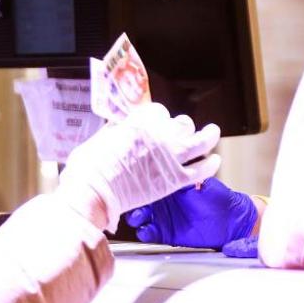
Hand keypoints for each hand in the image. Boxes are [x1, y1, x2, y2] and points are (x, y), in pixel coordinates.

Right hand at [56, 103, 220, 230]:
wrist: (93, 191)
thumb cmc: (88, 168)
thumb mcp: (99, 139)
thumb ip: (115, 133)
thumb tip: (118, 131)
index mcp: (140, 121)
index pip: (159, 111)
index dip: (159, 118)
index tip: (158, 123)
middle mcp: (159, 134)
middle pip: (181, 123)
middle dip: (181, 127)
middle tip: (181, 131)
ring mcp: (169, 156)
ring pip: (200, 141)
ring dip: (209, 136)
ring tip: (213, 133)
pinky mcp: (174, 180)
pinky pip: (201, 170)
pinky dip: (210, 165)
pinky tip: (214, 161)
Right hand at [123, 178, 258, 249]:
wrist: (231, 220)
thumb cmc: (219, 198)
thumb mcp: (202, 183)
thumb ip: (186, 179)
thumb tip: (174, 168)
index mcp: (169, 183)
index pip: (149, 181)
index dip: (140, 183)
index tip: (135, 184)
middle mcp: (163, 199)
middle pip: (139, 199)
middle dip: (134, 201)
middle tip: (135, 203)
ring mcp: (162, 216)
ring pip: (140, 216)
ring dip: (136, 217)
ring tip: (140, 218)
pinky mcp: (165, 233)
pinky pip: (149, 232)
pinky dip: (145, 232)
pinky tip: (147, 230)